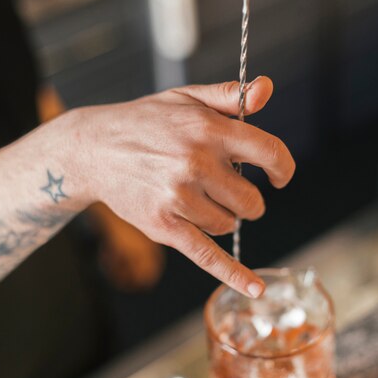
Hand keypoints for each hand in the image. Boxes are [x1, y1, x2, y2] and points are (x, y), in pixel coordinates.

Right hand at [70, 77, 294, 296]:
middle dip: (245, 199)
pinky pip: (208, 255)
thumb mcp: (185, 99)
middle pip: (250, 199)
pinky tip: (254, 288)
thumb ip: (228, 96)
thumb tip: (266, 89)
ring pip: (229, 224)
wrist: (94, 149)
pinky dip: (233, 274)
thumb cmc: (145, 122)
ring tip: (198, 200)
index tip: (280, 177)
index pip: (269, 152)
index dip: (283, 168)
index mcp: (209, 130)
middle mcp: (197, 163)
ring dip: (223, 217)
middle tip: (224, 189)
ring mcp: (180, 197)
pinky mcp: (165, 226)